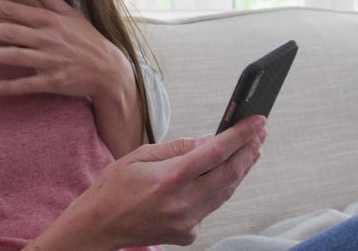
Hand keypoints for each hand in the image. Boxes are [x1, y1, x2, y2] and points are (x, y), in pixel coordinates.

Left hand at [0, 0, 133, 99]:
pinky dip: (8, 87)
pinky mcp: (53, 82)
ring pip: (15, 56)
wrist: (109, 69)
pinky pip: (27, 85)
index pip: (11, 9)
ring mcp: (50, 60)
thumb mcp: (68, 12)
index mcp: (47, 19)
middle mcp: (47, 37)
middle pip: (9, 31)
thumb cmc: (85, 39)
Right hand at [32, 117, 267, 249]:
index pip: (216, 152)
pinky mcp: (187, 234)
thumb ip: (177, 148)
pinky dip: (218, 190)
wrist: (98, 226)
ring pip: (225, 192)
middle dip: (248, 151)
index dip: (241, 136)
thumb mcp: (139, 156)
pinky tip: (222, 177)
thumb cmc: (113, 188)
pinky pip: (210, 208)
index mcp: (170, 178)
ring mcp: (187, 222)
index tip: (257, 122)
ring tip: (252, 152)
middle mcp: (183, 202)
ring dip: (240, 170)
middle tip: (260, 134)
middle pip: (229, 174)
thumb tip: (208, 141)